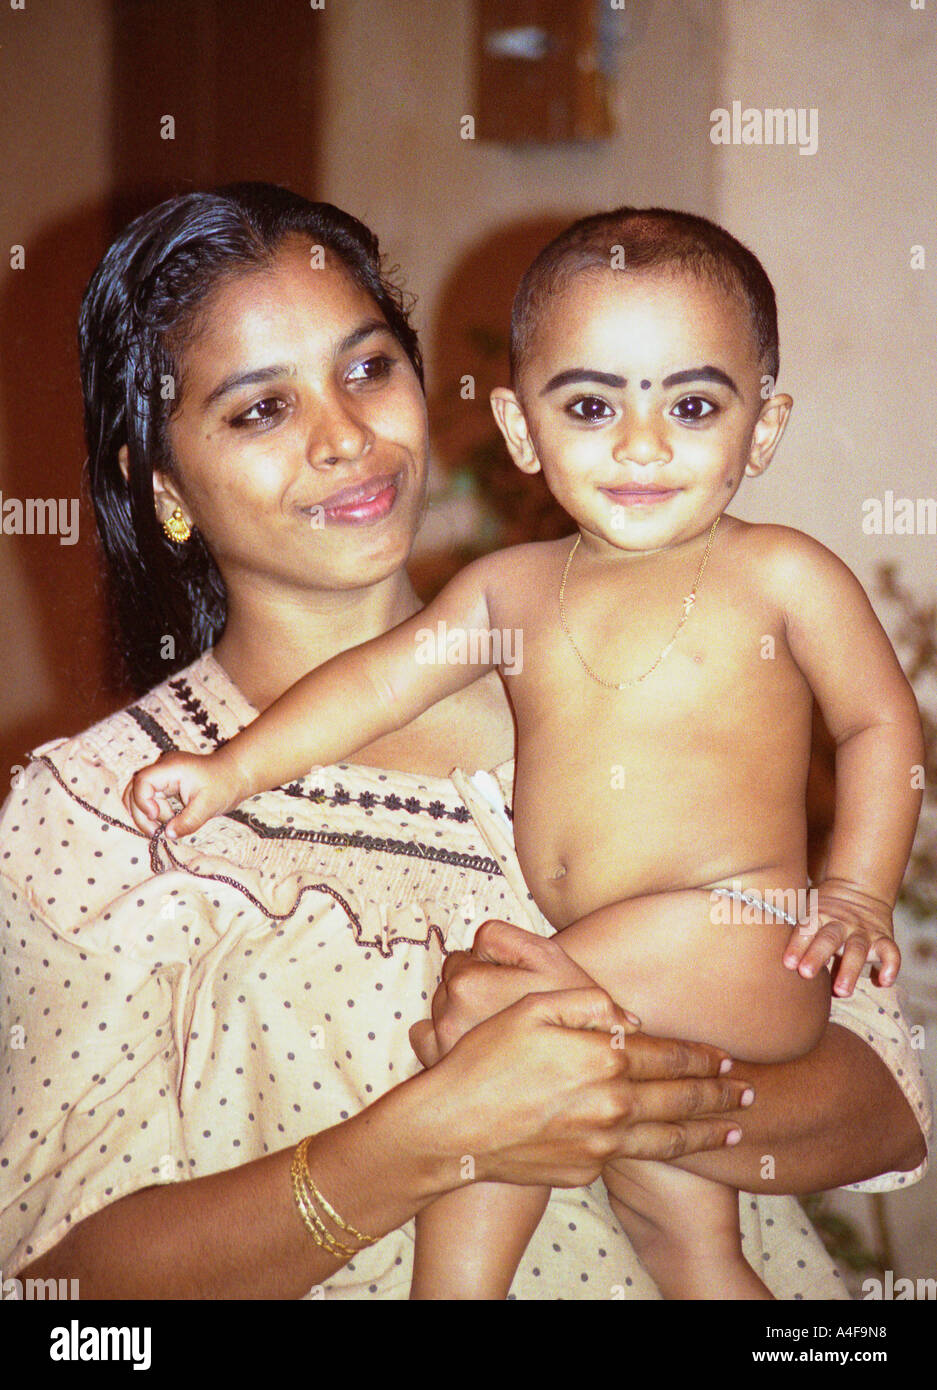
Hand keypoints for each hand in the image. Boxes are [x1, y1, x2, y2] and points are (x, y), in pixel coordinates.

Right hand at [122, 749, 246, 837]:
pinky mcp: (166, 784)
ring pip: (139, 795)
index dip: (143, 801)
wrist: (237, 774)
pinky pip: (149, 798)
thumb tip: (168, 834)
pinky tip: (164, 824)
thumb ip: (188, 821)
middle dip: (141, 813)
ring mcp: (163, 776)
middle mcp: (163, 769)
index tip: (156, 817)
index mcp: (172, 767)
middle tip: (156, 832)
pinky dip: (152, 813)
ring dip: (145, 815)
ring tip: (161, 830)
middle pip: (135, 790)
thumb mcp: (209, 805)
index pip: (143, 781)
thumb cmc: (225, 785)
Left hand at [411, 918, 612, 1065]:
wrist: (591, 1062)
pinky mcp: (446, 1073)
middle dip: (473, 991)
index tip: (512, 983)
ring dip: (462, 1016)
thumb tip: (472, 949)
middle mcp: (448, 1021)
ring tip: (500, 1029)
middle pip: (447, 988)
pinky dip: (448, 1041)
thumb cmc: (569, 1006)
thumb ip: (499, 937)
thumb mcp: (543, 954)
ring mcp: (444, 1052)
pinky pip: (429, 1042)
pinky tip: (483, 1048)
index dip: (487, 967)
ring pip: (440, 1014)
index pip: (459, 960)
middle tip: (509, 1006)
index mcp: (468, 986)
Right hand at [420, 986, 750, 1188]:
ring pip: (669, 1138)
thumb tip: (630, 1019)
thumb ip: (588, 1003)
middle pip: (680, 1098)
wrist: (450, 1130)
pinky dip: (664, 1153)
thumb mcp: (531, 1007)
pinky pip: (632, 1157)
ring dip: (706, 1131)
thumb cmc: (484, 1060)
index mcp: (603, 1058)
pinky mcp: (586, 1171)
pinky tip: (677, 1147)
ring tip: (734, 1128)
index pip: (667, 1055)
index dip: (701, 1056)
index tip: (727, 1057)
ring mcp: (601, 1143)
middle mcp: (612, 1104)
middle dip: (719, 1093)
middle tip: (748, 1090)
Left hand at [782, 878, 900, 996]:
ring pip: (858, 949)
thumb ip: (800, 938)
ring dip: (850, 970)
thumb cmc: (823, 912)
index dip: (797, 945)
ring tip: (841, 992)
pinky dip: (890, 966)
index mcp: (818, 915)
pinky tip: (883, 982)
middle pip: (829, 938)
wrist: (857, 888)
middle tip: (806, 973)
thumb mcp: (808, 915)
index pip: (806, 929)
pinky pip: (891, 951)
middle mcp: (841, 923)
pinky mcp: (884, 938)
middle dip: (817, 955)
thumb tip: (782, 971)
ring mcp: (863, 931)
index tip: (788, 963)